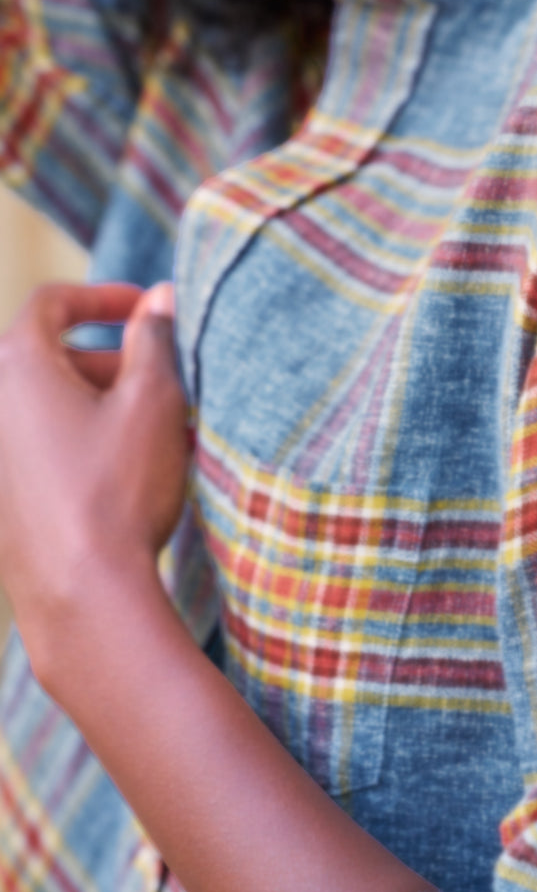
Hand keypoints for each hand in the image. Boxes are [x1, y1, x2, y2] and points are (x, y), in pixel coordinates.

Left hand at [0, 281, 191, 683]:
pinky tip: (127, 472)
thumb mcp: (152, 401)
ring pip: (49, 404)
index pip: (55, 303)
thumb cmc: (118, 490)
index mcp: (17, 367)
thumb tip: (160, 296)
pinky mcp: (1, 496)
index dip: (106, 297)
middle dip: (113, 361)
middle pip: (52, 356)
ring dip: (101, 404)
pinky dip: (80, 441)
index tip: (148, 308)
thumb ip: (155, 338)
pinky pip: (41, 446)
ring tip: (157, 434)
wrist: (83, 594)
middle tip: (165, 384)